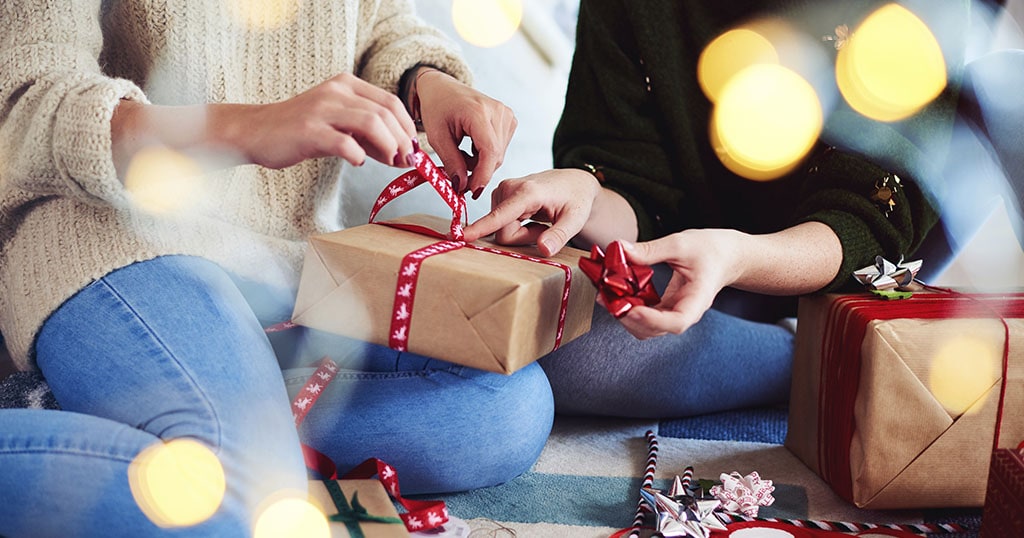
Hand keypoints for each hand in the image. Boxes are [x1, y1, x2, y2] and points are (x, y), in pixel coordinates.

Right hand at [239, 73, 416, 168]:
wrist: (257, 132)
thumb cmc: (302, 131)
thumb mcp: (340, 125)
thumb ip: (370, 135)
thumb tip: (404, 154)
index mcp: (347, 85)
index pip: (391, 102)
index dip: (408, 128)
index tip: (414, 150)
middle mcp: (336, 92)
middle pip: (386, 113)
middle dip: (403, 140)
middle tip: (406, 161)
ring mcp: (322, 110)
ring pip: (371, 123)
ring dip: (388, 147)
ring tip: (390, 162)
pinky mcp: (309, 131)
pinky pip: (345, 143)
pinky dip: (358, 155)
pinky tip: (357, 161)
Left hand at [415, 69, 516, 196]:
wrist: (442, 88)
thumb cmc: (437, 108)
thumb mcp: (437, 137)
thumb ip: (451, 162)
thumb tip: (462, 187)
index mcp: (478, 112)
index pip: (489, 152)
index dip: (482, 175)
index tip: (472, 192)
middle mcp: (498, 111)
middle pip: (495, 156)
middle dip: (477, 171)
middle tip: (457, 174)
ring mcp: (506, 114)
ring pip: (498, 155)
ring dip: (480, 163)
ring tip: (461, 153)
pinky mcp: (509, 119)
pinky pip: (500, 148)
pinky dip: (485, 155)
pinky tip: (471, 146)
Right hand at [463, 168, 601, 255]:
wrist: (573, 183)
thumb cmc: (576, 199)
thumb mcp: (576, 219)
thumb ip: (560, 235)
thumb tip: (544, 249)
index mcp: (528, 192)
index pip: (501, 215)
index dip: (483, 227)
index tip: (462, 236)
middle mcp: (510, 187)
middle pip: (503, 232)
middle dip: (522, 237)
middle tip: (543, 226)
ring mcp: (502, 190)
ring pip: (501, 230)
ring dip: (520, 232)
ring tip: (539, 219)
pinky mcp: (499, 195)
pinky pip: (500, 225)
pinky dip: (517, 226)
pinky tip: (530, 216)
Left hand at [613, 230, 742, 338]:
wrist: (726, 255)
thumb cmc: (711, 250)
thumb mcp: (681, 243)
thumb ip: (650, 250)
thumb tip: (620, 250)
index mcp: (697, 300)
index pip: (677, 322)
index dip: (652, 320)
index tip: (632, 309)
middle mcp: (684, 312)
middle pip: (655, 330)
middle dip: (628, 318)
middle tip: (607, 298)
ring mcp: (673, 313)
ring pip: (645, 327)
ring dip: (624, 315)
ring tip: (606, 296)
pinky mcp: (664, 308)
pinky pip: (644, 315)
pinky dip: (628, 307)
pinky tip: (615, 293)